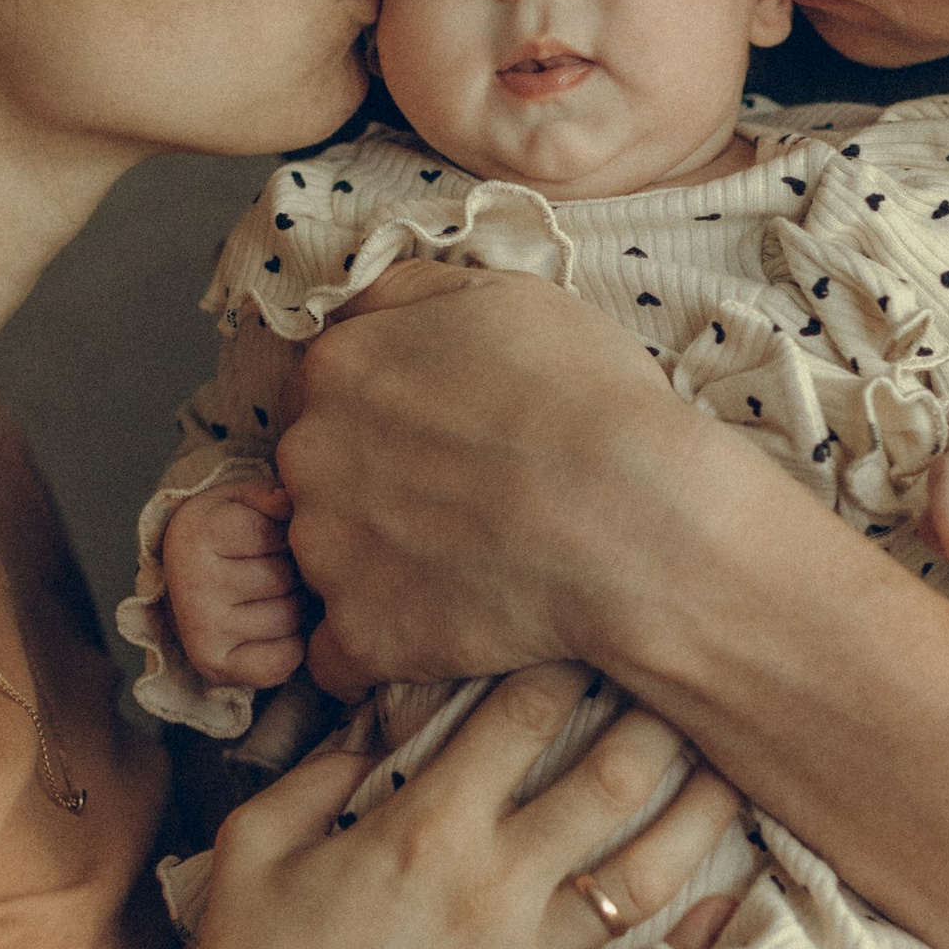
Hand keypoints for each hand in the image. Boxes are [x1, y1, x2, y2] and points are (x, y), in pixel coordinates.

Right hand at [161, 478, 307, 690]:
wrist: (187, 584)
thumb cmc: (227, 536)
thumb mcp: (241, 500)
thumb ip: (271, 494)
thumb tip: (290, 504)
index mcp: (196, 533)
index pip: (276, 534)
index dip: (285, 535)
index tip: (266, 537)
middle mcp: (192, 584)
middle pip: (285, 578)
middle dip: (292, 572)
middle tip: (270, 570)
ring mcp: (201, 630)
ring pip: (290, 618)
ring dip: (293, 608)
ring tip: (268, 597)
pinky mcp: (216, 667)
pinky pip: (284, 659)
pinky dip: (290, 647)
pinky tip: (269, 630)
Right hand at [161, 662, 742, 948]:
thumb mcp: (257, 840)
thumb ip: (323, 769)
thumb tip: (378, 721)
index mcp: (423, 823)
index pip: (525, 711)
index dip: (571, 660)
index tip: (600, 632)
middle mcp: (491, 882)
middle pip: (612, 776)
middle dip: (662, 718)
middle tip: (696, 683)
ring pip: (652, 871)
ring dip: (704, 813)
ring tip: (739, 771)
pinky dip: (696, 943)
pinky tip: (737, 905)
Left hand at [276, 262, 707, 699]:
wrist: (639, 522)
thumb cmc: (588, 401)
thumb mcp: (504, 296)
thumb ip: (407, 292)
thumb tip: (359, 304)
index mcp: (338, 367)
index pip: (323, 394)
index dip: (382, 419)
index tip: (434, 442)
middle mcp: (309, 455)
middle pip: (316, 477)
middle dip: (371, 492)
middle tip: (457, 507)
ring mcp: (326, 551)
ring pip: (328, 563)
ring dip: (378, 569)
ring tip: (465, 570)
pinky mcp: (360, 635)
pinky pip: (341, 656)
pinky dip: (381, 650)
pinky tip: (438, 632)